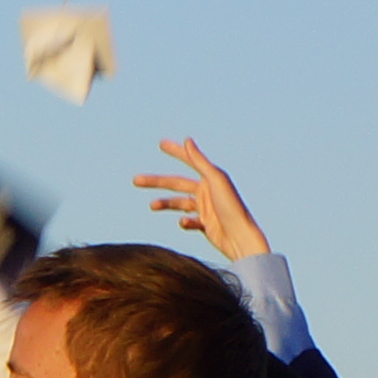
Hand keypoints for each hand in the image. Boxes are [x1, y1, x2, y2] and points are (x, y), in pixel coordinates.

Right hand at [133, 139, 266, 263]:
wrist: (241, 238)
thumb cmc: (231, 207)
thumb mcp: (215, 180)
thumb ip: (200, 161)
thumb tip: (187, 140)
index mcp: (211, 178)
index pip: (189, 161)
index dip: (175, 151)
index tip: (160, 144)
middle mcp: (208, 191)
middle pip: (176, 184)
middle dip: (156, 181)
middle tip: (135, 180)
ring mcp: (206, 209)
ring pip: (179, 203)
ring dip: (165, 203)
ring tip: (151, 206)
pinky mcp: (206, 225)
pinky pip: (189, 221)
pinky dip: (184, 222)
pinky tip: (184, 224)